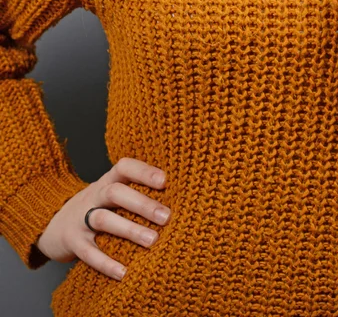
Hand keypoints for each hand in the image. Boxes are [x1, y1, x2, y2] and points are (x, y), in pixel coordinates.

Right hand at [35, 157, 170, 281]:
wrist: (54, 222)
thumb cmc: (100, 205)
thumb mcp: (114, 192)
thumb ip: (138, 190)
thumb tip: (181, 195)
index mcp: (108, 181)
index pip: (124, 167)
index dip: (143, 171)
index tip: (164, 181)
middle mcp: (94, 195)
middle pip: (115, 193)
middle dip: (141, 203)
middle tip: (166, 217)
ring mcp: (81, 218)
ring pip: (103, 219)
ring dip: (129, 229)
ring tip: (153, 240)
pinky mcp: (73, 242)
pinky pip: (88, 252)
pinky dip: (105, 262)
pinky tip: (124, 272)